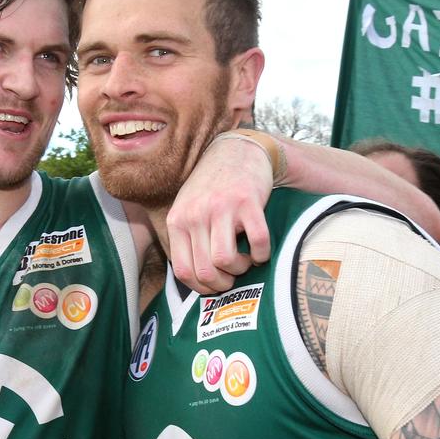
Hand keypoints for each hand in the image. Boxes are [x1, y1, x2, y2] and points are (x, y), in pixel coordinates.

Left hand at [167, 137, 272, 293]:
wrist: (237, 150)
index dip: (202, 288)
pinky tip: (260, 250)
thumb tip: (198, 281)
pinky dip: (262, 254)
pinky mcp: (247, 201)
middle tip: (234, 275)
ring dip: (240, 269)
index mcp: (177, 220)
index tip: (215, 286)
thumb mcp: (189, 210)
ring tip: (245, 260)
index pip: (183, 271)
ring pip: (225, 260)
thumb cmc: (213, 188)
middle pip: (205, 271)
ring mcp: (221, 207)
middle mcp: (195, 214)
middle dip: (223, 283)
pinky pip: (257, 242)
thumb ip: (188, 240)